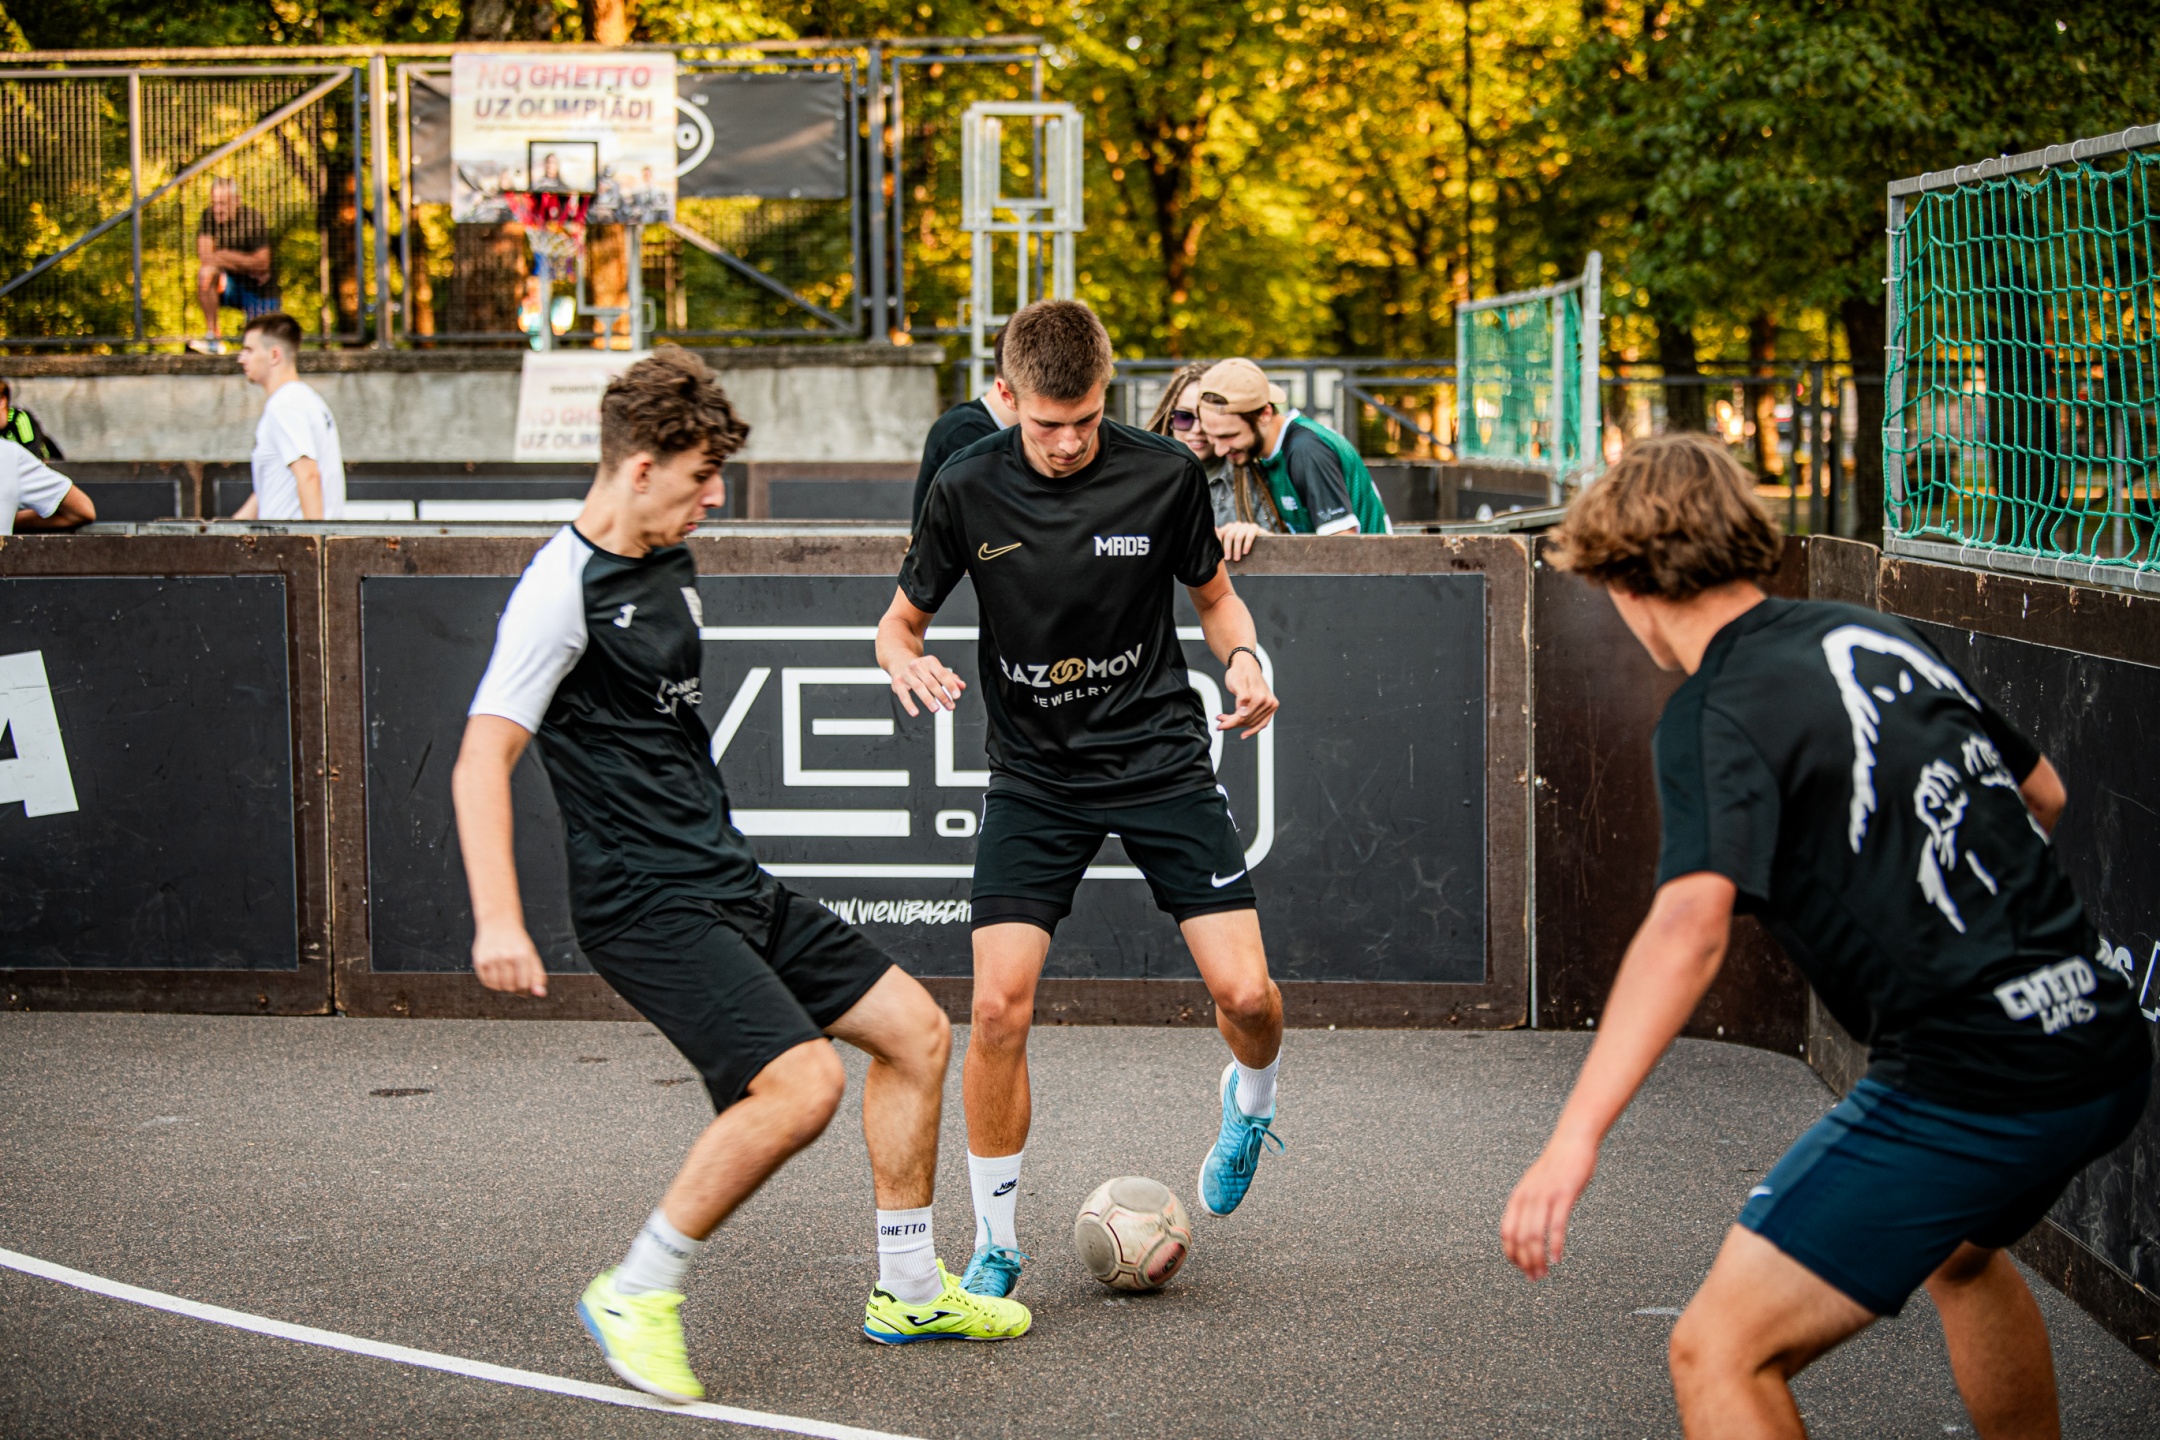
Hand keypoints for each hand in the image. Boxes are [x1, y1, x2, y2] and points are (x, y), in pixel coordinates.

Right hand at [472, 925, 547, 997]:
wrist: (498, 924)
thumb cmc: (518, 943)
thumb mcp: (531, 956)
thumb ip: (538, 976)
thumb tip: (541, 994)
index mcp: (522, 955)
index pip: (524, 984)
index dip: (525, 990)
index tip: (524, 987)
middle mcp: (506, 956)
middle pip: (510, 987)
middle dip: (514, 988)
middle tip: (515, 979)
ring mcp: (491, 958)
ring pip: (498, 987)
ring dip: (503, 986)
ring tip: (506, 976)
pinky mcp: (479, 961)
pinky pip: (486, 983)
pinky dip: (492, 983)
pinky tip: (496, 974)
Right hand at [889, 653, 966, 716]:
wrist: (900, 662)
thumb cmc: (922, 669)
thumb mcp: (936, 670)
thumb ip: (950, 678)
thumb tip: (962, 686)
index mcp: (930, 662)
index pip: (942, 674)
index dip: (950, 685)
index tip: (957, 696)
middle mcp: (917, 666)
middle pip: (931, 682)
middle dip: (942, 695)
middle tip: (949, 706)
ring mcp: (907, 674)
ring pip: (918, 688)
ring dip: (928, 699)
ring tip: (936, 709)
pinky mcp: (897, 684)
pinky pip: (903, 695)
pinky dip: (909, 705)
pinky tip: (915, 712)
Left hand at [1218, 521, 1263, 562]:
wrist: (1262, 544)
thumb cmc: (1244, 546)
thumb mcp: (1233, 544)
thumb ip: (1223, 539)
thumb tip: (1214, 530)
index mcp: (1230, 527)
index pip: (1221, 532)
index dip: (1219, 542)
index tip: (1219, 553)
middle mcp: (1237, 525)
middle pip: (1229, 536)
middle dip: (1227, 548)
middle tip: (1228, 559)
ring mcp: (1246, 525)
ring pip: (1238, 537)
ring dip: (1237, 550)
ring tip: (1237, 559)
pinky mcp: (1255, 528)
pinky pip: (1249, 536)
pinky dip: (1246, 545)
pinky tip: (1245, 552)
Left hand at [1218, 650, 1277, 737]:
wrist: (1247, 665)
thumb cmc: (1240, 672)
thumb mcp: (1236, 683)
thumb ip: (1241, 698)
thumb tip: (1243, 712)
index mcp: (1260, 696)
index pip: (1244, 717)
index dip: (1230, 723)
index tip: (1220, 726)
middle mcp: (1268, 701)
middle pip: (1248, 721)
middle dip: (1233, 723)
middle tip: (1220, 723)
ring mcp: (1271, 704)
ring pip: (1253, 723)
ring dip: (1240, 724)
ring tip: (1226, 721)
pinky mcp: (1270, 706)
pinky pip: (1262, 722)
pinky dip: (1253, 728)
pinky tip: (1244, 731)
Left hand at [1500, 1133, 1598, 1279]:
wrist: (1571, 1142)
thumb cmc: (1555, 1168)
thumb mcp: (1534, 1187)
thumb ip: (1529, 1206)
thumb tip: (1527, 1232)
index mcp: (1518, 1198)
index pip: (1507, 1233)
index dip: (1511, 1254)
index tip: (1521, 1269)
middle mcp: (1527, 1198)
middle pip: (1520, 1238)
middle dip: (1526, 1262)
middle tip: (1535, 1278)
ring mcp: (1545, 1196)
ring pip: (1535, 1235)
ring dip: (1538, 1258)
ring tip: (1543, 1273)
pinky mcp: (1564, 1195)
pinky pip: (1556, 1225)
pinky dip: (1555, 1245)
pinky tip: (1557, 1258)